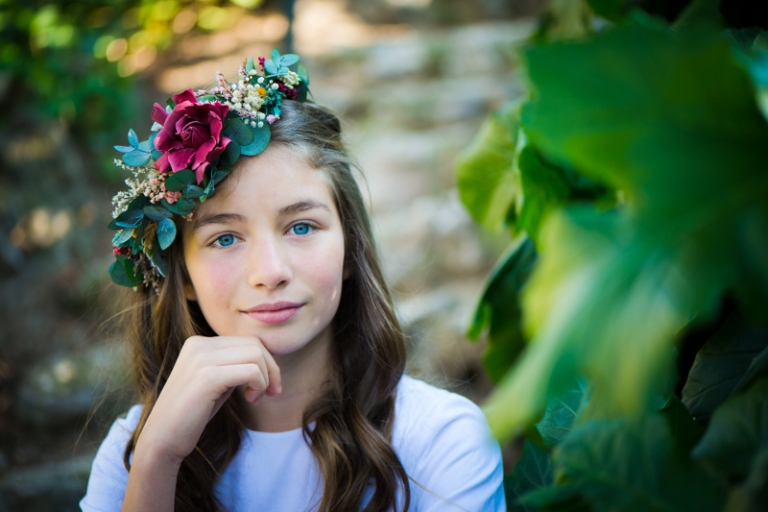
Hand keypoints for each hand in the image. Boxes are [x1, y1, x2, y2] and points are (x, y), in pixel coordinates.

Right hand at [137, 335, 280, 464]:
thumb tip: (266, 359)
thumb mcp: (215, 382)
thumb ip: (233, 366)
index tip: (267, 387)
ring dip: (265, 379)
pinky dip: (260, 385)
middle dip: (271, 369)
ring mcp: (202, 359)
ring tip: (255, 398)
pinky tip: (251, 400)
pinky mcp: (208, 377)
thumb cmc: (192, 415)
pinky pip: (251, 371)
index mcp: (198, 343)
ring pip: (256, 355)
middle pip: (255, 344)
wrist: (161, 441)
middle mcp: (199, 345)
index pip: (247, 340)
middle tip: (271, 393)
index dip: (266, 362)